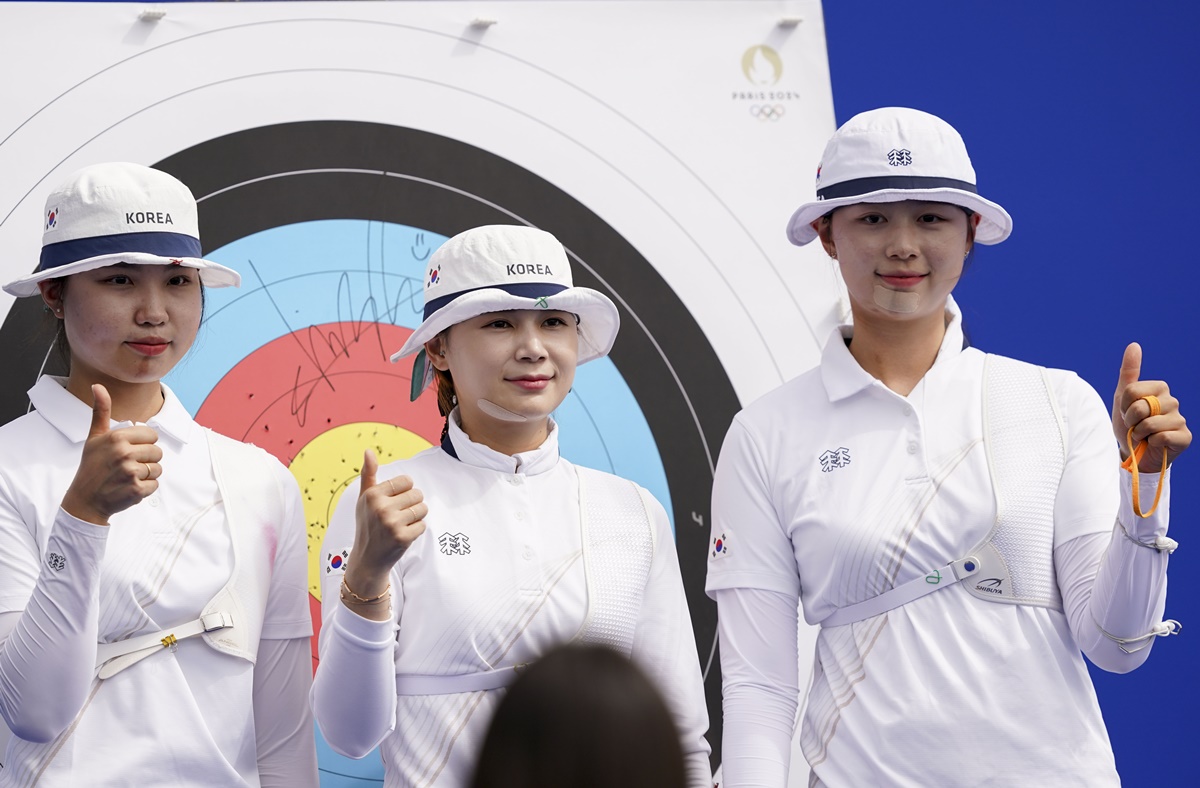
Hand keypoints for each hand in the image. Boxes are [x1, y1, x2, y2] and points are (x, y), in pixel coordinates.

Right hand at [59, 384, 161, 524]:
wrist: (84, 500)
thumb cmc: (91, 466)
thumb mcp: (94, 437)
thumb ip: (101, 411)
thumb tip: (98, 386)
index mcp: (117, 438)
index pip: (152, 435)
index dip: (143, 444)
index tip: (128, 451)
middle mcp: (124, 453)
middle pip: (157, 452)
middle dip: (146, 460)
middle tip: (126, 466)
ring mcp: (130, 472)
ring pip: (158, 469)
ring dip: (146, 474)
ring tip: (127, 477)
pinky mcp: (136, 489)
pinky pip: (155, 485)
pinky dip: (145, 488)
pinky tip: (128, 487)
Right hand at [344, 449, 426, 597]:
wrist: (367, 559)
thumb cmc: (367, 525)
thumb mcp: (364, 499)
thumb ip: (368, 474)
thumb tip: (369, 451)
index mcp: (372, 494)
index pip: (406, 480)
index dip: (404, 491)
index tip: (393, 502)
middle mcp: (381, 507)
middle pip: (417, 494)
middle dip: (411, 504)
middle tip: (397, 516)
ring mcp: (392, 523)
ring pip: (423, 509)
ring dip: (416, 517)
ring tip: (401, 524)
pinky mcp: (403, 537)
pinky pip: (423, 525)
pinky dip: (416, 530)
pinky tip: (402, 535)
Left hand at [1111, 343, 1190, 471]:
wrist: (1134, 452)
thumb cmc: (1129, 424)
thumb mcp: (1123, 398)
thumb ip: (1129, 372)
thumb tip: (1134, 345)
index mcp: (1160, 388)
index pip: (1132, 391)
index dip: (1124, 406)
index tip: (1127, 413)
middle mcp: (1173, 401)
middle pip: (1140, 407)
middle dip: (1130, 420)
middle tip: (1135, 426)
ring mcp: (1180, 419)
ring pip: (1149, 423)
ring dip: (1139, 433)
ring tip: (1143, 435)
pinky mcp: (1184, 437)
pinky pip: (1161, 436)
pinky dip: (1151, 442)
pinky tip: (1154, 443)